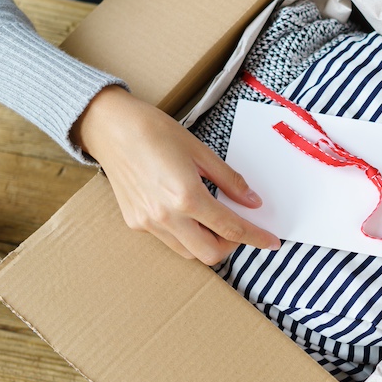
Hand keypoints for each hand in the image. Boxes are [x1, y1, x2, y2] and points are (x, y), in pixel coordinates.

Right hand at [71, 85, 280, 264]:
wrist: (109, 127)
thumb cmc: (154, 131)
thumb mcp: (200, 151)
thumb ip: (229, 181)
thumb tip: (252, 202)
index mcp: (187, 196)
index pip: (231, 228)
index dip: (256, 237)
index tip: (271, 242)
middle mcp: (166, 216)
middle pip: (210, 254)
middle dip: (231, 246)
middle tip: (239, 227)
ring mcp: (148, 223)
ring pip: (188, 252)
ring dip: (208, 243)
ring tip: (213, 219)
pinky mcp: (135, 222)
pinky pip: (169, 241)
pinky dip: (186, 235)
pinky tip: (188, 214)